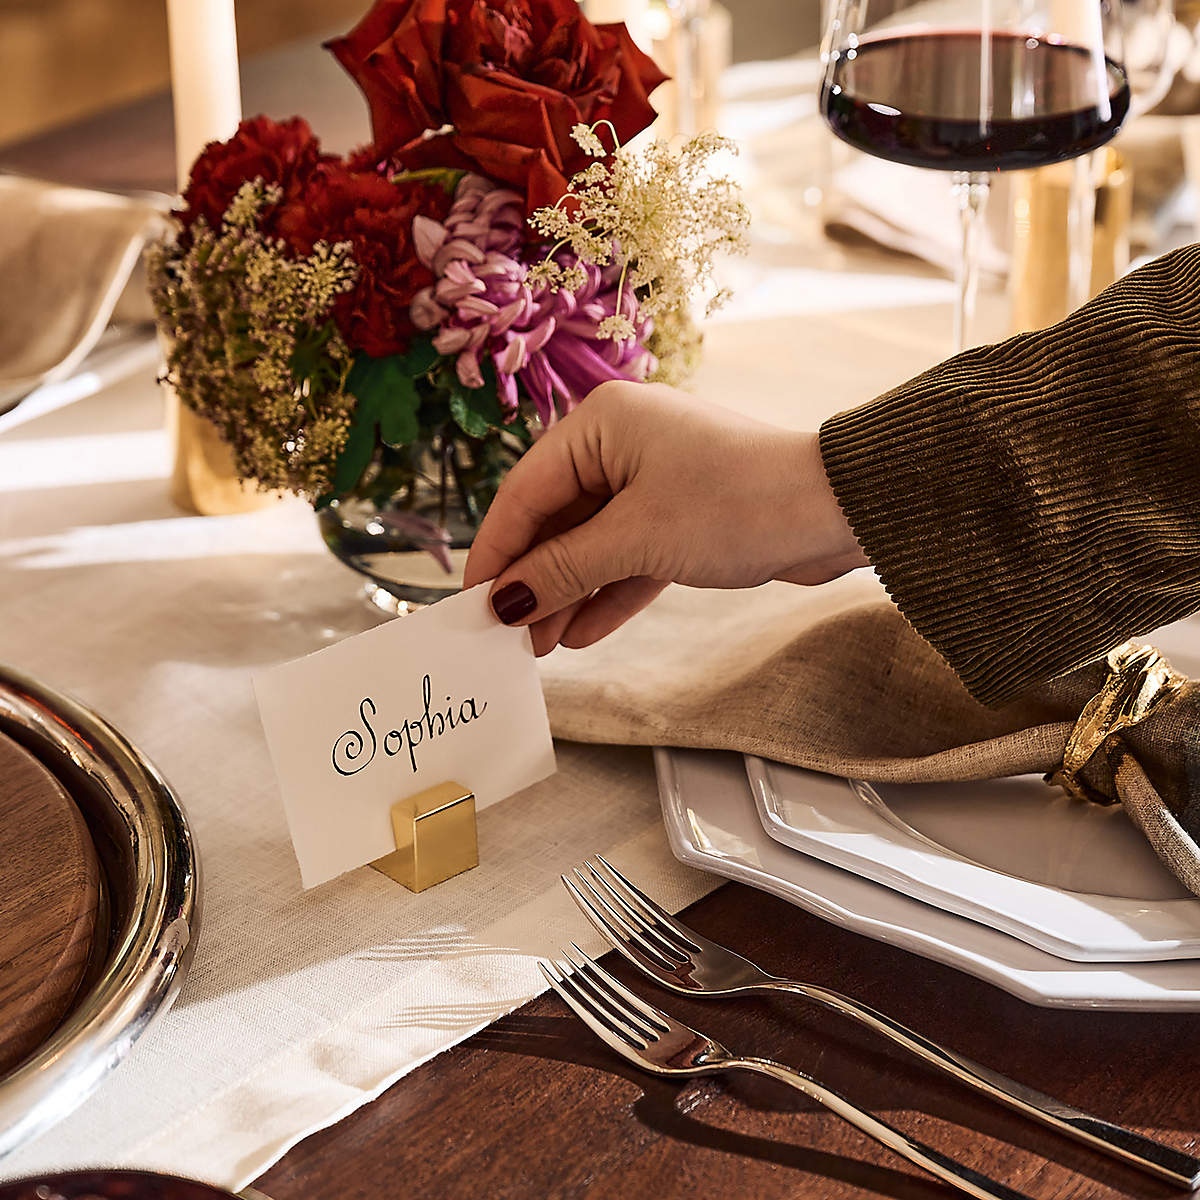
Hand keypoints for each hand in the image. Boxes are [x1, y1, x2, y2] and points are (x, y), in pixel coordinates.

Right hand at [463, 381, 868, 654]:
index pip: (527, 491)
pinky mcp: (683, 516)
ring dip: (568, 594)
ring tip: (541, 648)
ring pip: (594, 543)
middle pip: (558, 520)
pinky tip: (582, 634)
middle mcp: (623, 444)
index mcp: (602, 424)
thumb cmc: (736, 504)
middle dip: (535, 581)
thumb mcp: (637, 538)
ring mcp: (655, 480)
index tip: (471, 602)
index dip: (496, 549)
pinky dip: (609, 592)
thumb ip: (565, 569)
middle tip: (507, 637)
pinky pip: (630, 556)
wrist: (836, 511)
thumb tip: (506, 602)